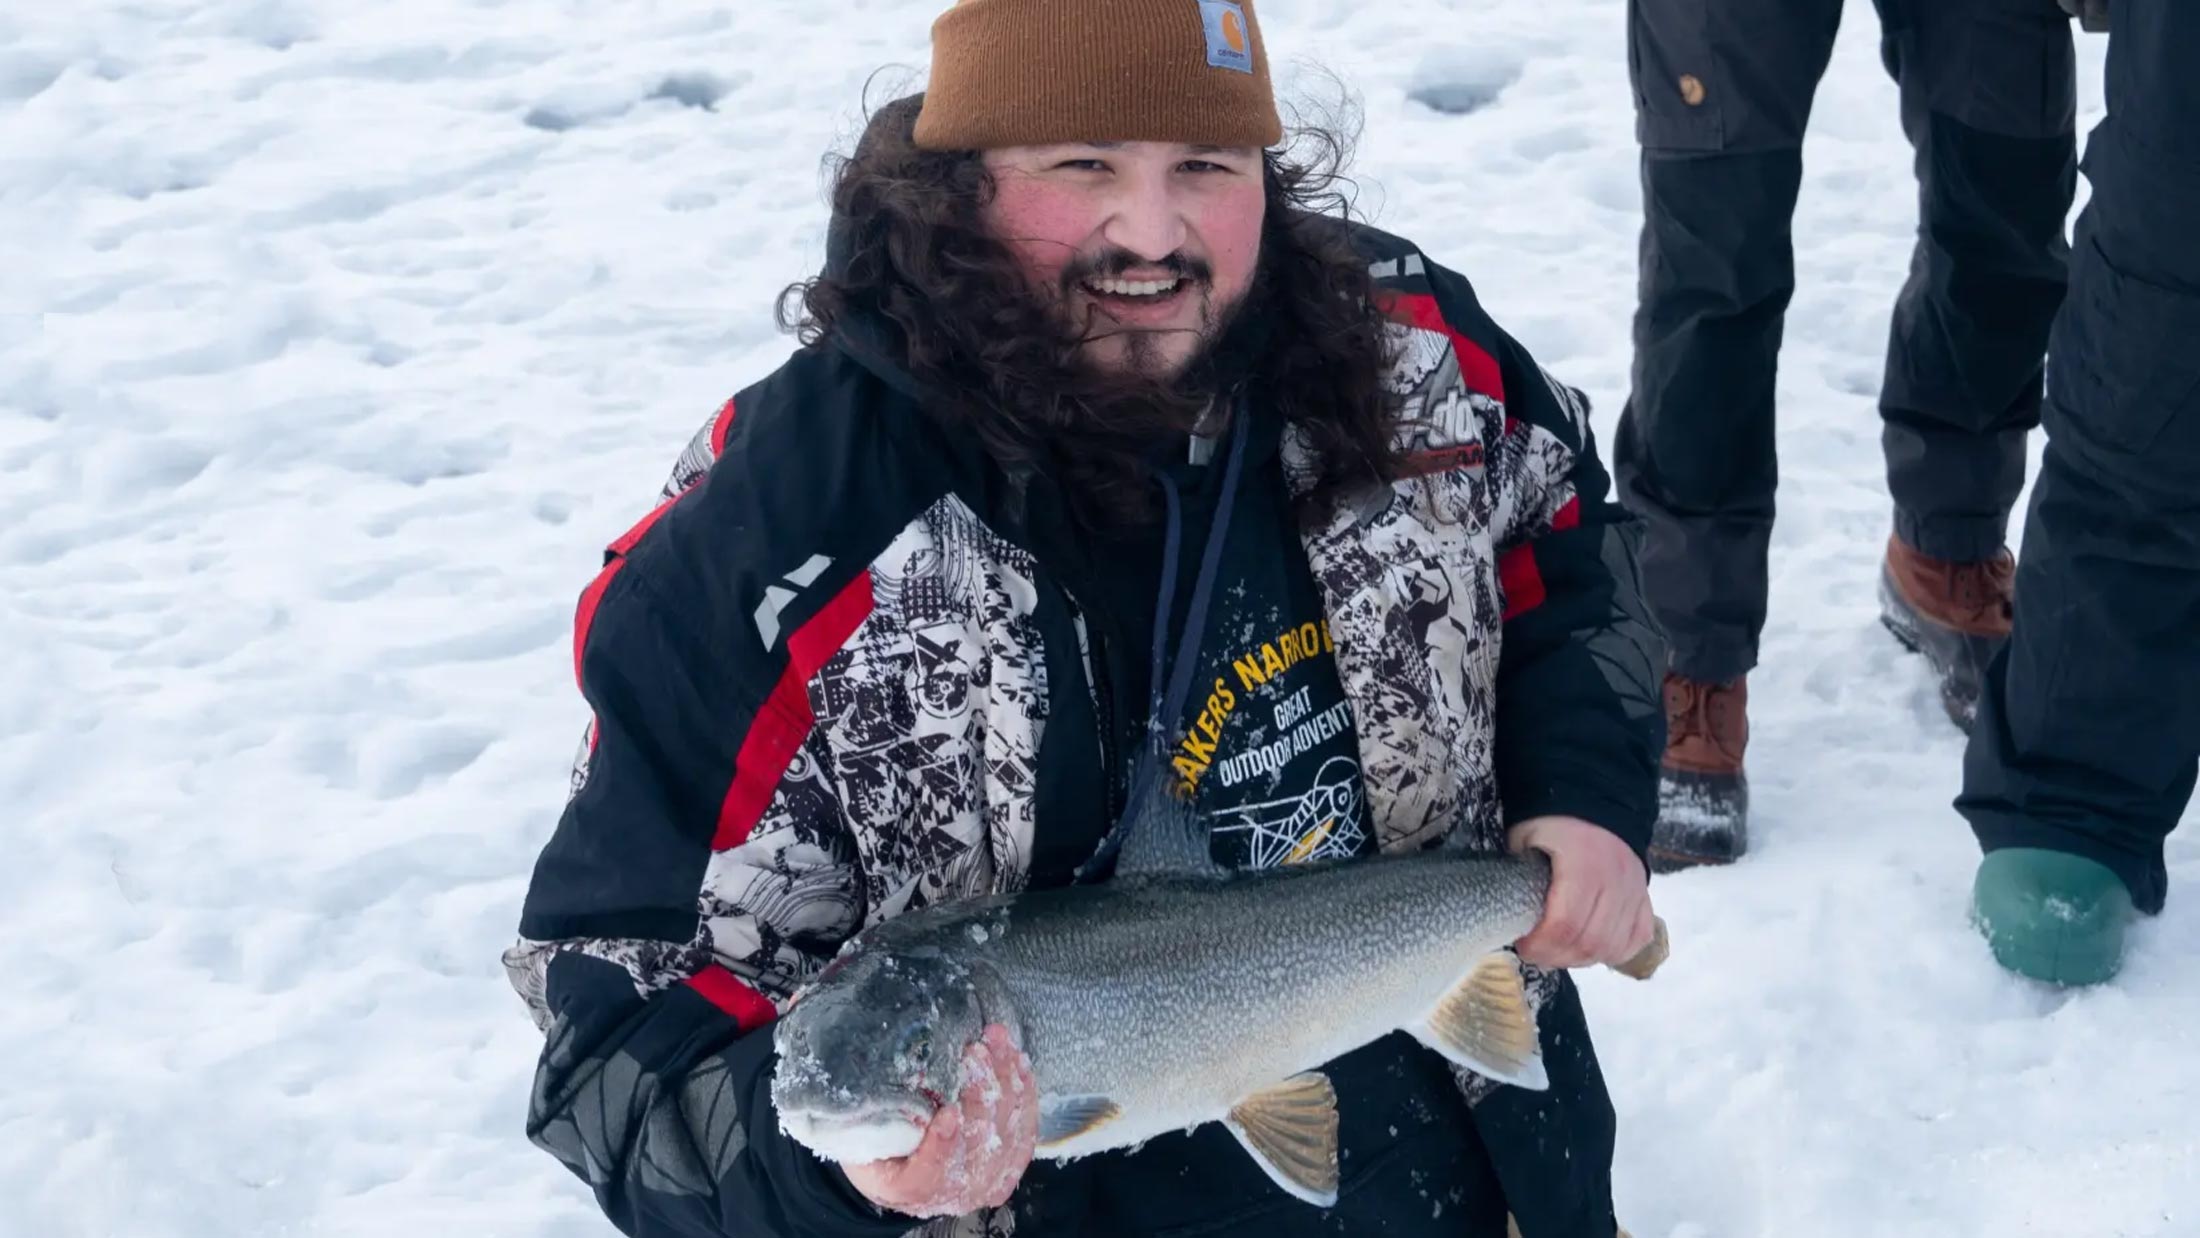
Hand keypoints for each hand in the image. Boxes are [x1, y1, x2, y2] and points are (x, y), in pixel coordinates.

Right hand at [843, 1024, 1036, 1217]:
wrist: (905, 1169)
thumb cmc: (878, 1145)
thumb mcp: (863, 1135)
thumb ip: (875, 1121)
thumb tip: (895, 1085)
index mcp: (911, 1190)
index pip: (930, 1176)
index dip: (942, 1147)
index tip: (948, 1114)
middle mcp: (955, 1194)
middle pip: (977, 1145)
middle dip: (980, 1092)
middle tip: (974, 1052)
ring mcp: (988, 1182)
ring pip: (1007, 1131)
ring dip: (1004, 1080)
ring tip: (996, 1040)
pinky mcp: (1010, 1164)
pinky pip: (1025, 1127)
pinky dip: (1024, 1091)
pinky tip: (1017, 1060)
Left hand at [1508, 816, 1655, 969]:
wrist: (1595, 797)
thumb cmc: (1553, 819)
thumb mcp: (1525, 836)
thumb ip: (1519, 875)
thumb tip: (1508, 915)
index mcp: (1583, 862)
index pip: (1564, 924)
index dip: (1541, 945)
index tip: (1523, 944)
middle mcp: (1615, 879)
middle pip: (1589, 942)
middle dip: (1557, 956)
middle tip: (1536, 951)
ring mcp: (1634, 890)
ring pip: (1613, 946)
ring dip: (1582, 958)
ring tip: (1559, 950)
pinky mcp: (1644, 896)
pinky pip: (1637, 938)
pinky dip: (1614, 952)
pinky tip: (1591, 948)